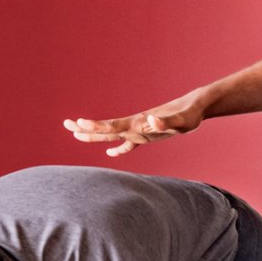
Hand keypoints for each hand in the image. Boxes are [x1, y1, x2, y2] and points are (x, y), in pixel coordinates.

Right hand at [63, 94, 204, 156]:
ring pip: (113, 134)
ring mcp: (140, 130)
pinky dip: (119, 148)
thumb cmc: (189, 114)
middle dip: (87, 128)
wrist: (195, 107)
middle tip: (66, 124)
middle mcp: (136, 125)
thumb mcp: (181, 121)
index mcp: (139, 123)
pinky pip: (129, 143)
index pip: (113, 126)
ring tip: (76, 133)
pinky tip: (111, 153)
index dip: (96, 126)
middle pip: (107, 129)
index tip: (79, 123)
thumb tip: (151, 120)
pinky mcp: (148, 135)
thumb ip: (166, 122)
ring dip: (96, 134)